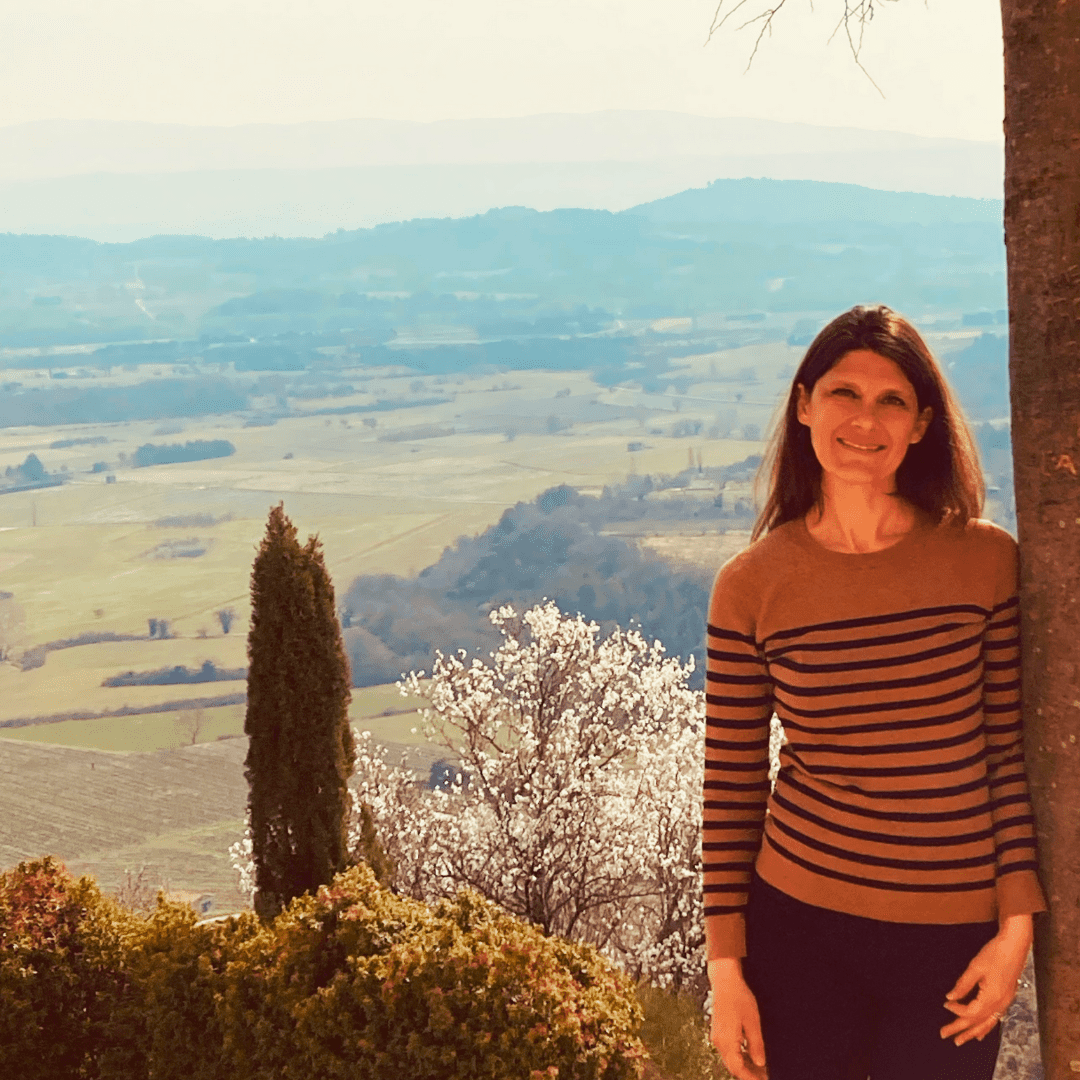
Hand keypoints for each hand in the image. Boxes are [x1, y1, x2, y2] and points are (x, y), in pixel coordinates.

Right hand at [709, 957, 767, 1079]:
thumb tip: (760, 1064)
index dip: (750, 1078)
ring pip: (731, 1059)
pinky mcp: (719, 1031)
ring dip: (745, 1066)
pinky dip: (741, 1056)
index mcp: (726, 1041)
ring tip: (761, 1069)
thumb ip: (756, 1045)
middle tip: (764, 1077)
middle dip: (748, 1074)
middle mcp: (719, 1042)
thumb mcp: (752, 1022)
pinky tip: (751, 1055)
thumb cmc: (739, 998)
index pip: (738, 1069)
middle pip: (733, 1066)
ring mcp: (718, 1036)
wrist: (724, 980)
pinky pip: (729, 1050)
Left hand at [940, 915, 1032, 1046]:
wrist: (1015, 946)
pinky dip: (986, 1026)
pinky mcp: (1006, 998)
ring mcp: (1005, 1002)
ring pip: (988, 1023)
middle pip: (978, 1022)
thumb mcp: (975, 967)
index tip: (946, 1005)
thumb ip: (963, 985)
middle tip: (945, 1035)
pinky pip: (995, 1018)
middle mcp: (1000, 1004)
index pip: (970, 1012)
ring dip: (973, 1032)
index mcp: (992, 997)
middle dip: (961, 1030)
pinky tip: (981, 1032)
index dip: (956, 1010)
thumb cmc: (995, 954)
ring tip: (962, 1040)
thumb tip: (950, 997)